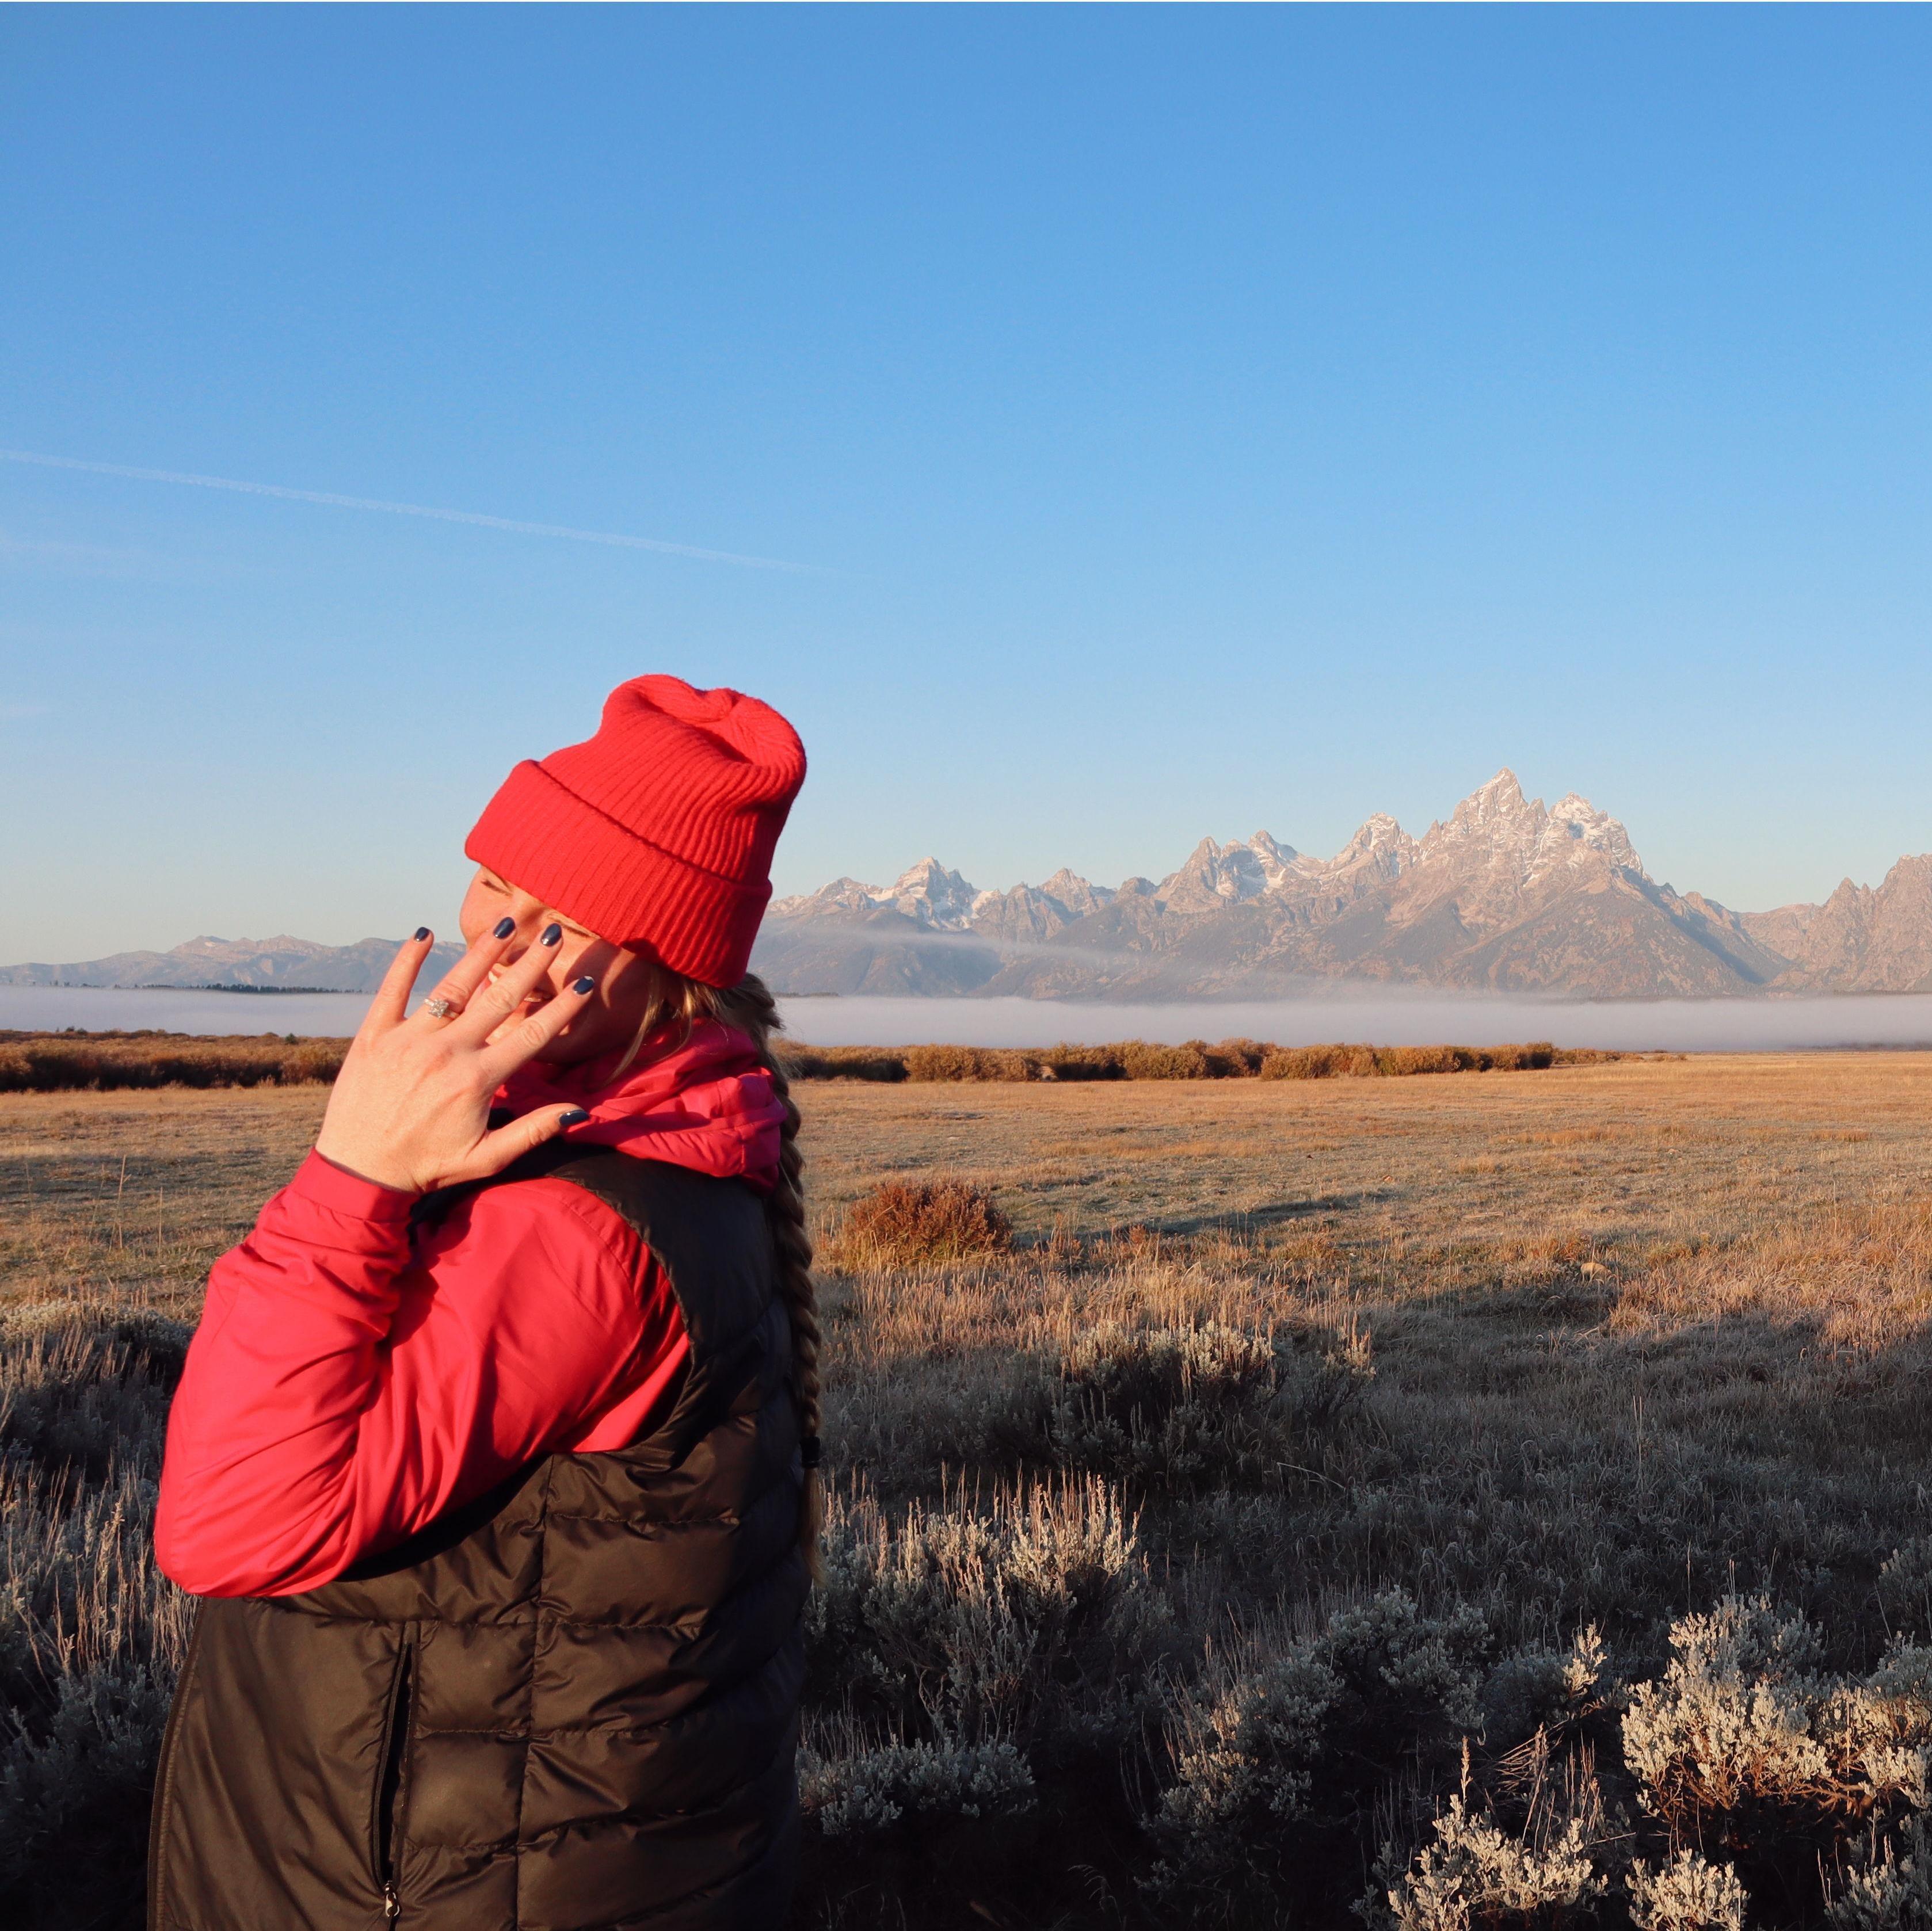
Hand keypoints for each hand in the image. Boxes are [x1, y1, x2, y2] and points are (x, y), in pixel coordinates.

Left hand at [314, 922, 596, 1193]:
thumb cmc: (426, 1166)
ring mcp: (408, 1040)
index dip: (562, 1009)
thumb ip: (533, 1131)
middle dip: (531, 964)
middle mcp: (446, 1052)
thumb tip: (579, 1112)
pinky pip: (392, 989)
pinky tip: (422, 933)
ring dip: (482, 952)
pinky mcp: (373, 1036)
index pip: (532, 1035)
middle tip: (553, 934)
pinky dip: (407, 960)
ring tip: (507, 923)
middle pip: (499, 999)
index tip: (584, 984)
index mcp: (477, 1080)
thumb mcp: (486, 1158)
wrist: (357, 1171)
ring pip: (453, 987)